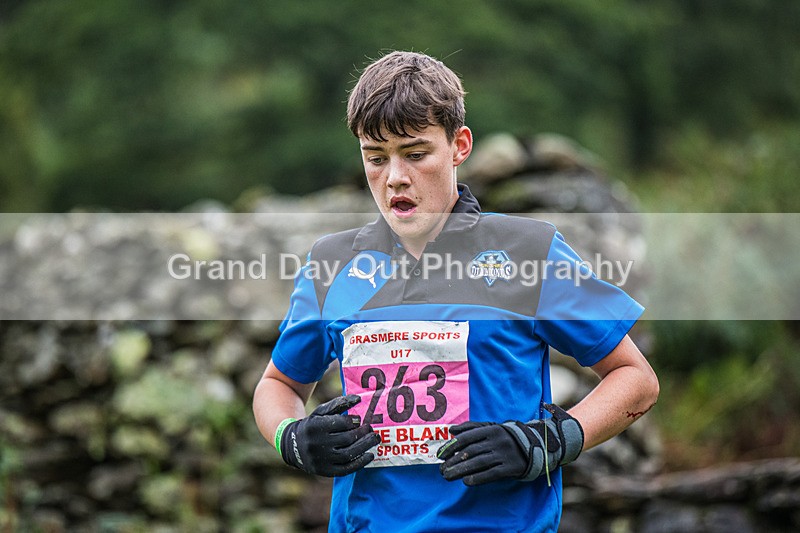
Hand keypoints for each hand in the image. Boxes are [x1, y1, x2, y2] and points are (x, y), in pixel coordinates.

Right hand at [278, 394, 380, 476]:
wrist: (293, 446)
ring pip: (348, 454)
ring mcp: (321, 460)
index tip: (359, 420)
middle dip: (362, 433)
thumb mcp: (321, 412)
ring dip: (365, 446)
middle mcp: (317, 444)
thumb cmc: (312, 426)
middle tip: (371, 429)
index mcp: (314, 427)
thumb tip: (359, 398)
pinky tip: (370, 455)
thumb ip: (339, 403)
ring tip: (375, 439)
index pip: (340, 423)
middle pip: (346, 439)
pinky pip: (346, 469)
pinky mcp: (325, 472)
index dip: (353, 421)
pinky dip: (360, 463)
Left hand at [436, 403, 583, 485]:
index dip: (452, 447)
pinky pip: (492, 473)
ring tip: (448, 476)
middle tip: (441, 470)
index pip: (467, 438)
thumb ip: (471, 428)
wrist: (534, 446)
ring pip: (479, 463)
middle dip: (453, 461)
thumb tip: (451, 430)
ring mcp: (504, 454)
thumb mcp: (491, 428)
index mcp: (491, 429)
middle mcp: (497, 440)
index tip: (440, 455)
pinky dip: (478, 477)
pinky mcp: (511, 467)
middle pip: (470, 452)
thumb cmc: (506, 437)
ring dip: (461, 470)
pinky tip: (466, 481)